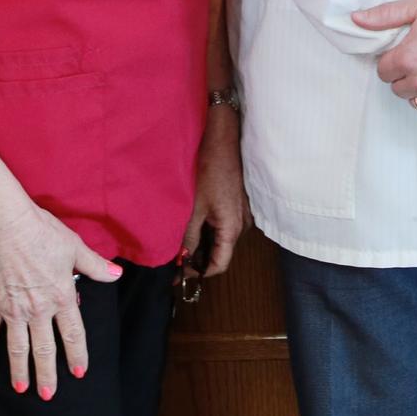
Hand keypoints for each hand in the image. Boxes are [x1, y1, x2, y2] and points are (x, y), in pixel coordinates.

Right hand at [0, 201, 122, 398]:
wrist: (4, 223)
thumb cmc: (41, 230)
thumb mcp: (74, 246)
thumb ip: (94, 265)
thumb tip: (116, 275)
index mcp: (61, 295)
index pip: (73, 332)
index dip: (77, 353)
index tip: (79, 372)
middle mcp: (38, 308)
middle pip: (44, 348)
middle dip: (47, 374)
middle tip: (48, 395)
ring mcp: (13, 308)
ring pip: (18, 346)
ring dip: (19, 369)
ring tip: (21, 388)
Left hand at [182, 107, 248, 276]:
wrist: (223, 139)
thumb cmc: (210, 170)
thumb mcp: (194, 207)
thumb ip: (188, 236)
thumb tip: (181, 258)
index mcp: (232, 227)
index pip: (219, 264)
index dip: (200, 273)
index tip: (181, 276)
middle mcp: (242, 224)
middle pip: (220, 252)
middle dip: (199, 259)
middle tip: (175, 263)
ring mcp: (241, 213)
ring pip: (221, 239)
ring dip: (202, 244)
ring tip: (180, 244)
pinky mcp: (237, 203)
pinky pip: (223, 225)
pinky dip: (208, 230)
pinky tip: (193, 225)